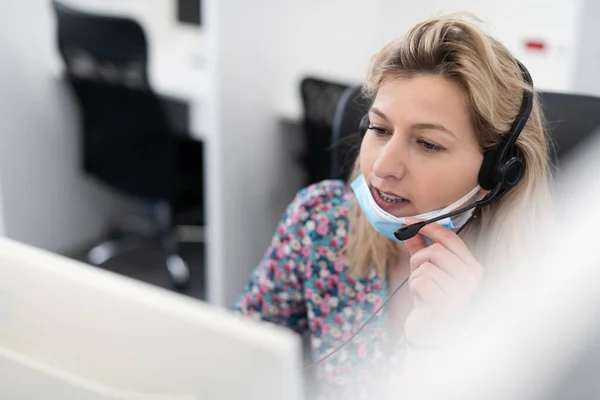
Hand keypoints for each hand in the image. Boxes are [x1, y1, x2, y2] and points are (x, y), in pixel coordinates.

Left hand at [402, 220, 482, 345]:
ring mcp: (464, 293)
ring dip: (416, 278)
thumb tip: (408, 226)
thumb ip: (419, 247)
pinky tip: (422, 301)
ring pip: (425, 268)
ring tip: (423, 292)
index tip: (409, 222)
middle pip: (435, 251)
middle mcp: (473, 278)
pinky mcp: (449, 306)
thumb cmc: (431, 300)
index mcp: (471, 266)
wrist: (431, 332)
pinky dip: (415, 289)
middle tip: (418, 274)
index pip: (451, 239)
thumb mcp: (426, 270)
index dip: (428, 227)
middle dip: (418, 260)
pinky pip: (421, 282)